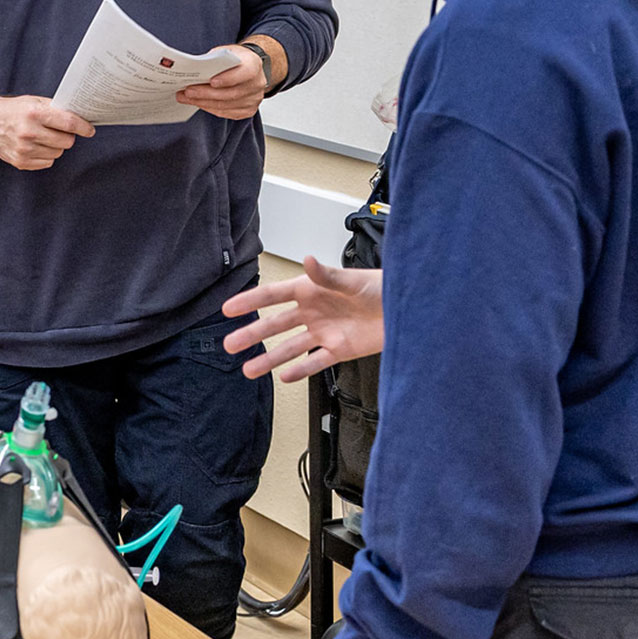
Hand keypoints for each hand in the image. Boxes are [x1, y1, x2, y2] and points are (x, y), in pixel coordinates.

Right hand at [0, 95, 94, 170]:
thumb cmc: (12, 110)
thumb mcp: (33, 101)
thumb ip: (55, 109)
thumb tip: (79, 117)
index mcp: (34, 114)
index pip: (69, 123)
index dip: (84, 127)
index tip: (90, 130)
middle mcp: (29, 132)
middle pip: (67, 141)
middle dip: (68, 136)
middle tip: (59, 131)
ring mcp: (24, 149)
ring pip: (58, 153)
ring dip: (56, 146)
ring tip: (43, 137)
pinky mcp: (20, 161)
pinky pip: (47, 162)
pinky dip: (46, 155)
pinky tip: (36, 146)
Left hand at [177, 50, 270, 119]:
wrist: (247, 67)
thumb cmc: (234, 59)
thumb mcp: (225, 52)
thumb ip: (214, 60)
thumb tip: (194, 70)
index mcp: (254, 64)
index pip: (245, 73)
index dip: (228, 79)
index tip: (211, 81)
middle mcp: (257, 83)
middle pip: (231, 93)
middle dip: (206, 93)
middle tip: (188, 91)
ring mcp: (254, 99)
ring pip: (226, 105)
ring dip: (203, 103)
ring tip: (186, 98)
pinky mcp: (248, 110)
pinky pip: (226, 113)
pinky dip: (210, 108)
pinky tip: (198, 103)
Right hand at [222, 258, 383, 380]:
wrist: (409, 310)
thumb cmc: (382, 288)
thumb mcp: (353, 281)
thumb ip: (327, 275)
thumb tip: (307, 261)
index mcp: (311, 290)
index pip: (273, 296)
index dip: (249, 301)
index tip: (228, 309)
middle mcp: (313, 312)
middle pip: (275, 325)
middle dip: (251, 334)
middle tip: (229, 344)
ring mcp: (324, 332)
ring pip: (290, 348)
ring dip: (269, 359)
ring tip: (249, 370)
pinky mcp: (340, 350)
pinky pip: (315, 362)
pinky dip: (300, 370)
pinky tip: (284, 377)